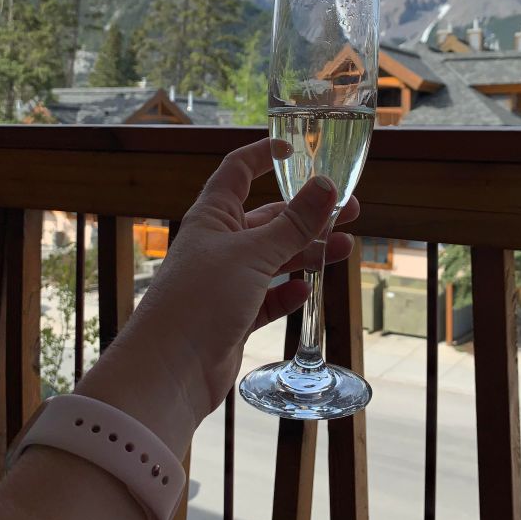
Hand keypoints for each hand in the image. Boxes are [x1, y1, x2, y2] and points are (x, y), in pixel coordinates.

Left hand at [134, 137, 358, 422]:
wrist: (170, 370)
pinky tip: (306, 289)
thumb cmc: (201, 299)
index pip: (237, 172)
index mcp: (213, 218)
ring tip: (344, 248)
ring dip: (307, 252)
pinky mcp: (233, 317)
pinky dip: (287, 292)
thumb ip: (293, 223)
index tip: (293, 148)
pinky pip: (267, 298)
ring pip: (273, 259)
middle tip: (350, 210)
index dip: (262, 155)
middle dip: (308, 214)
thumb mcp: (254, 254)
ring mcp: (225, 282)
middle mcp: (218, 245)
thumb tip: (326, 186)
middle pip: (268, 219)